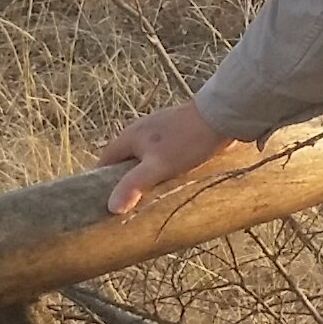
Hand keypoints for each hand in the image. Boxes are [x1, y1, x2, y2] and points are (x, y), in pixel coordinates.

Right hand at [97, 99, 226, 215]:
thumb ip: (133, 185)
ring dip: (145, 172)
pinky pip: (161, 152)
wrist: (220, 116)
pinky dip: (161, 165)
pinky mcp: (176, 131)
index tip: (107, 201)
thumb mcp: (157, 167)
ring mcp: (159, 128)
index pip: (105, 161)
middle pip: (125, 158)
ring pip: (144, 155)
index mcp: (130, 136)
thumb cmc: (187, 142)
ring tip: (152, 193)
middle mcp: (140, 129)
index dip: (102, 181)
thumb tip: (111, 207)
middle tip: (130, 201)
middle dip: (125, 178)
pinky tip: (171, 177)